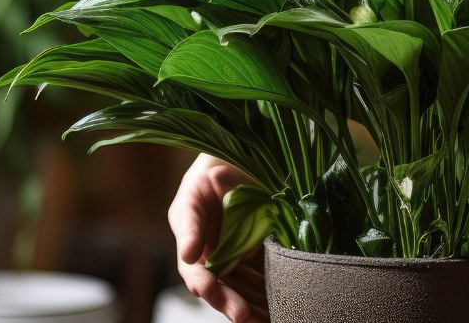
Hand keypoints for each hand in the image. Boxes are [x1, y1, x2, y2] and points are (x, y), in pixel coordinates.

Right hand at [169, 154, 269, 322]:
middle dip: (230, 304)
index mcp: (192, 243)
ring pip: (241, 292)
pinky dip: (268, 296)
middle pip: (219, 289)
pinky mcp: (256, 258)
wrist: (241, 161)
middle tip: (242, 316)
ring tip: (266, 320)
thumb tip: (187, 252)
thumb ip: (192, 221)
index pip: (195, 271)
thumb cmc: (214, 171)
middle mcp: (211, 257)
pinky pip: (261, 282)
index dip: (204, 283)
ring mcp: (234, 260)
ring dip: (251, 308)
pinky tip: (281, 307)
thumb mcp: (198, 188)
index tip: (209, 289)